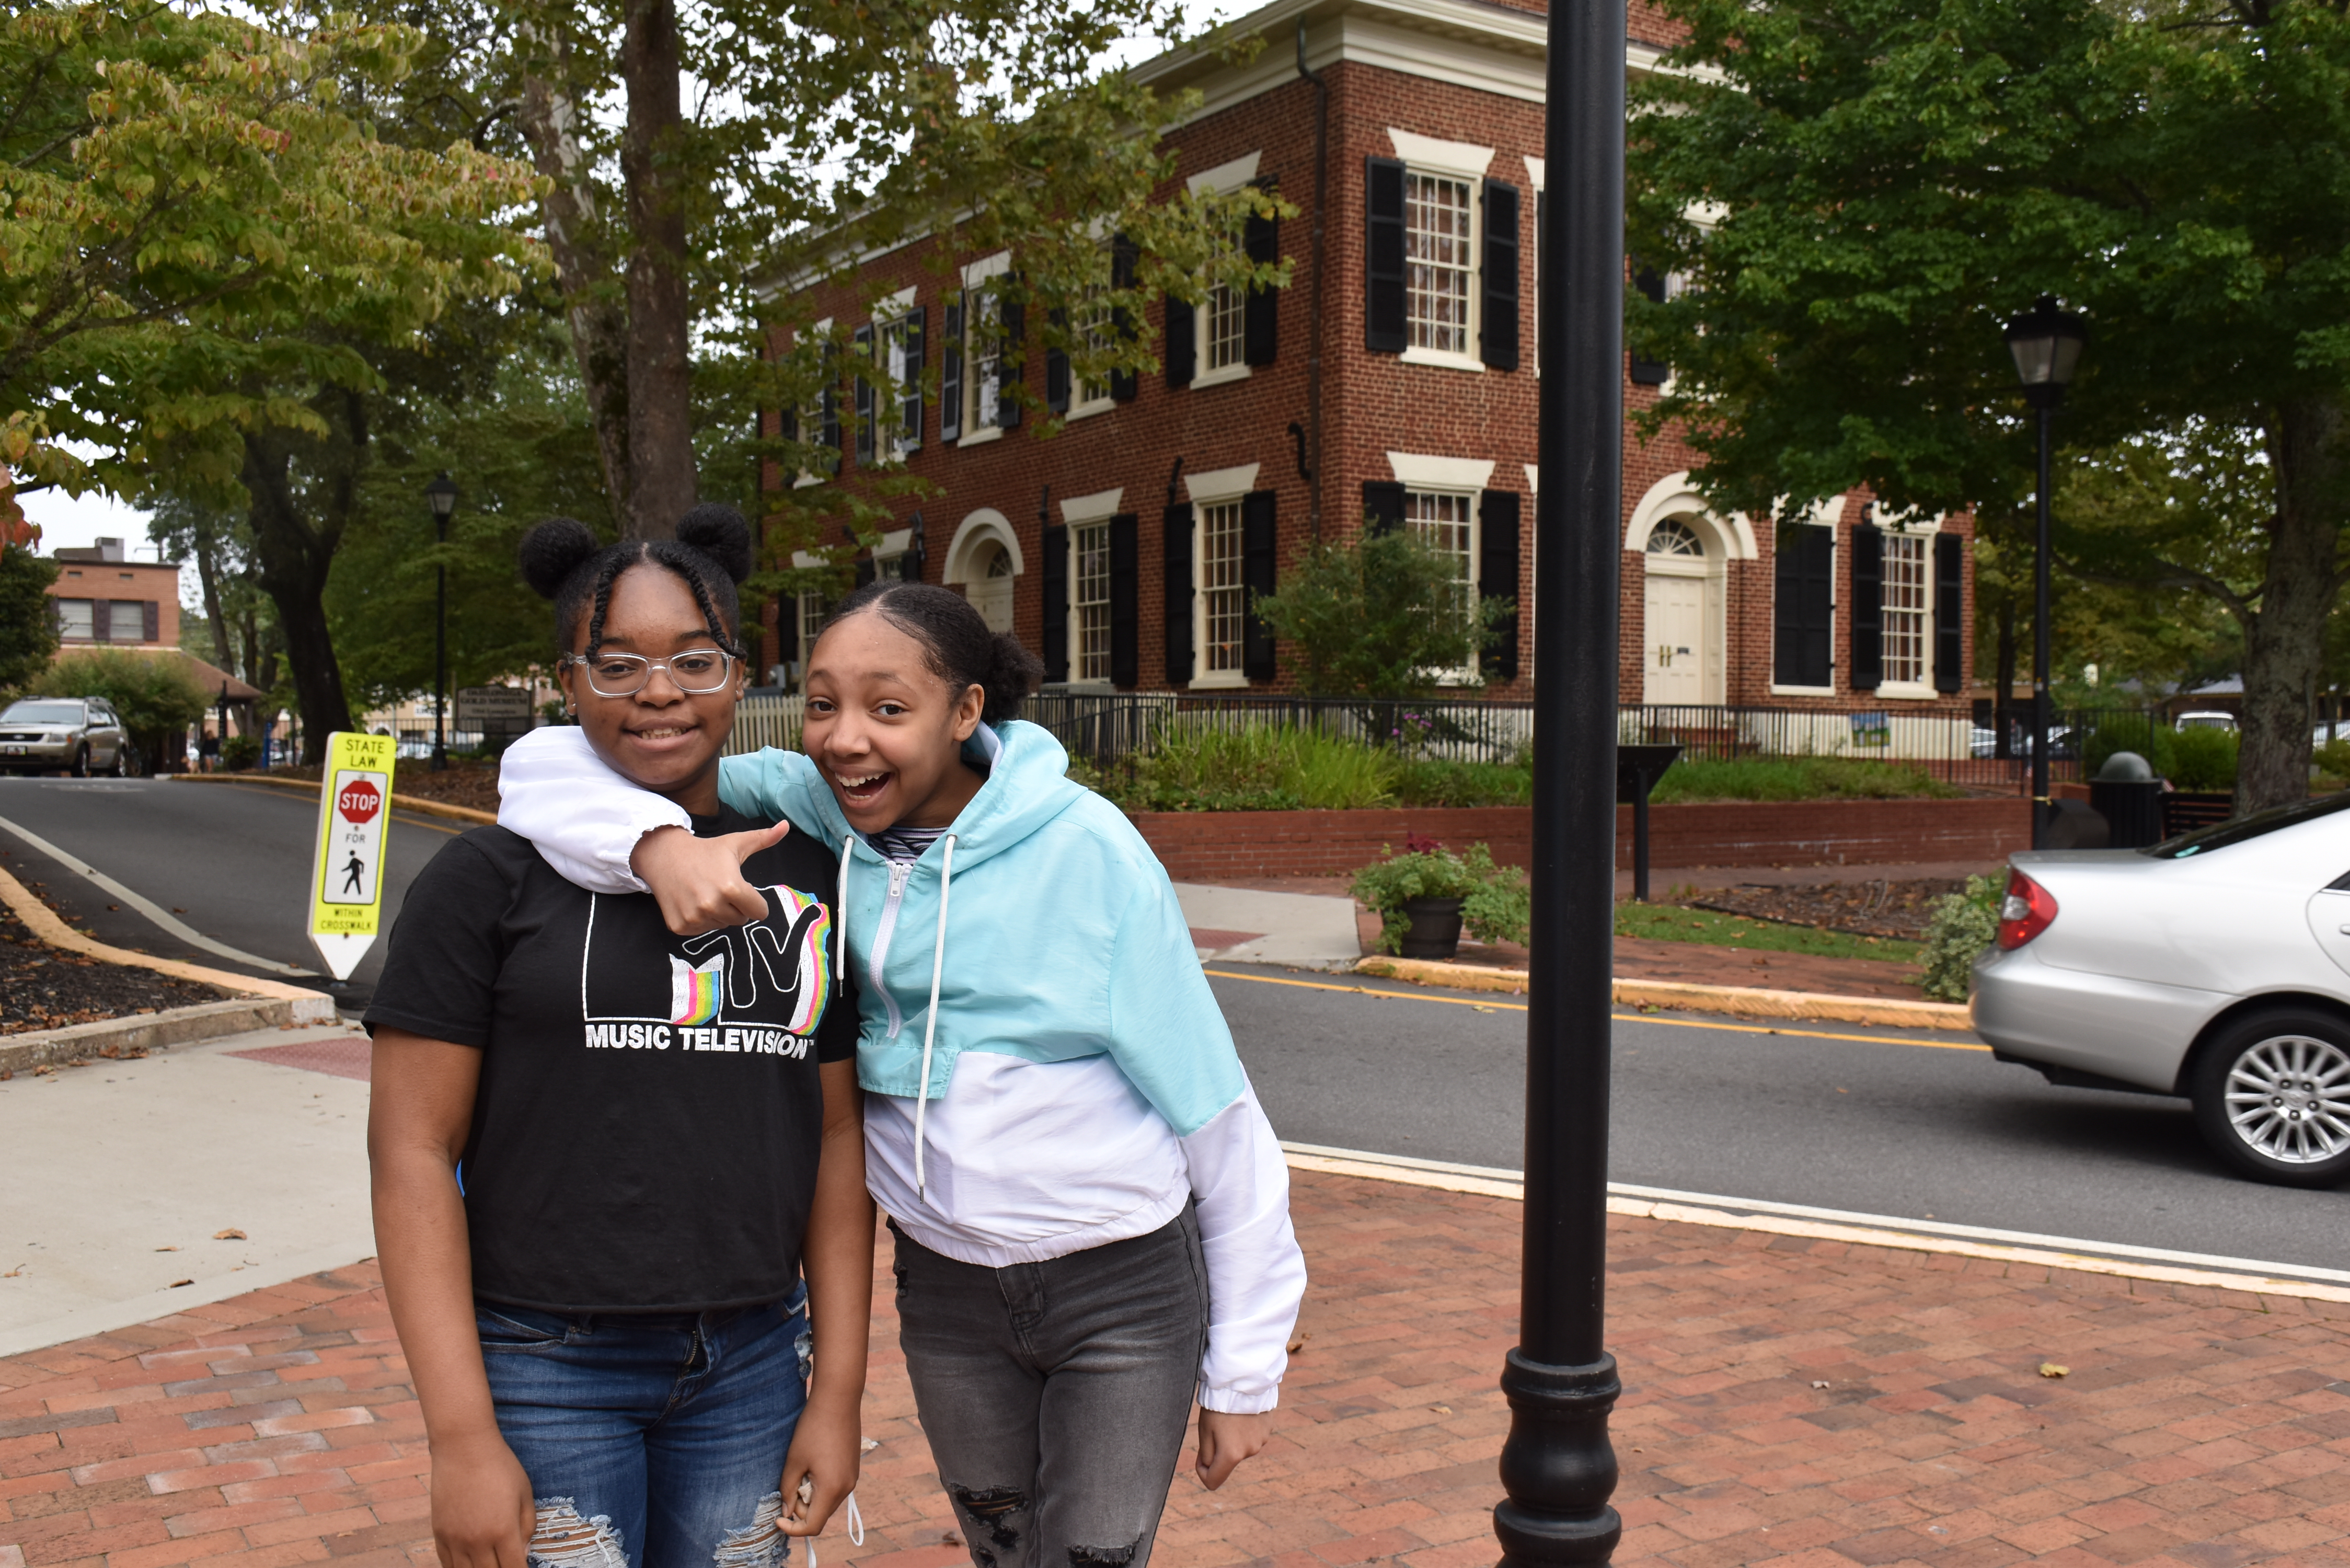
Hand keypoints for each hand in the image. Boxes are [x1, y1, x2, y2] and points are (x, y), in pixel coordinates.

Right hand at [429, 1429, 535, 1567]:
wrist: (464, 1447)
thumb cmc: (500, 1466)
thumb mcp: (524, 1494)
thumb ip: (527, 1527)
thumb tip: (524, 1553)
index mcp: (503, 1531)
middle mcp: (477, 1540)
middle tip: (508, 1564)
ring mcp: (455, 1539)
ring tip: (491, 1564)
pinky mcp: (439, 1534)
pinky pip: (447, 1564)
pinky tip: (470, 1564)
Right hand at [632, 822, 788, 935]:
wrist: (664, 855)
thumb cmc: (706, 850)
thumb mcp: (736, 843)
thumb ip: (764, 838)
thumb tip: (786, 825)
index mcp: (731, 887)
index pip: (760, 912)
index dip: (754, 901)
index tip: (741, 888)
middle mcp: (712, 905)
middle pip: (740, 919)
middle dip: (735, 906)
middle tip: (719, 887)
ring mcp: (694, 918)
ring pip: (721, 925)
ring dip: (718, 913)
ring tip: (704, 892)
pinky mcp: (680, 927)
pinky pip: (702, 931)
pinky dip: (700, 919)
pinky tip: (692, 900)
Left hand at [778, 1396, 862, 1536]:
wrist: (838, 1400)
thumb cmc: (813, 1429)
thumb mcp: (794, 1461)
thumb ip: (788, 1490)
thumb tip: (787, 1510)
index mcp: (831, 1489)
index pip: (813, 1526)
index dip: (793, 1529)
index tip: (778, 1518)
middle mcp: (847, 1488)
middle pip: (821, 1515)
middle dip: (801, 1508)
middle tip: (790, 1485)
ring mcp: (852, 1478)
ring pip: (827, 1501)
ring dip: (811, 1496)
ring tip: (802, 1471)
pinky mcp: (853, 1468)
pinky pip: (835, 1488)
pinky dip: (821, 1486)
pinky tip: (814, 1464)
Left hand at [1194, 1408, 1273, 1490]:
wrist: (1242, 1379)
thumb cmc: (1219, 1404)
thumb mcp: (1205, 1430)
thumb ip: (1206, 1454)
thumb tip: (1209, 1467)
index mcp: (1231, 1455)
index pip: (1213, 1481)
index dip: (1202, 1473)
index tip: (1200, 1457)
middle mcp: (1249, 1452)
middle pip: (1228, 1461)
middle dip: (1219, 1450)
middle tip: (1215, 1426)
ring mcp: (1261, 1441)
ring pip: (1241, 1448)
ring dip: (1234, 1438)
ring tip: (1231, 1416)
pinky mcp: (1268, 1429)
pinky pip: (1252, 1436)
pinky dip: (1245, 1430)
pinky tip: (1242, 1413)